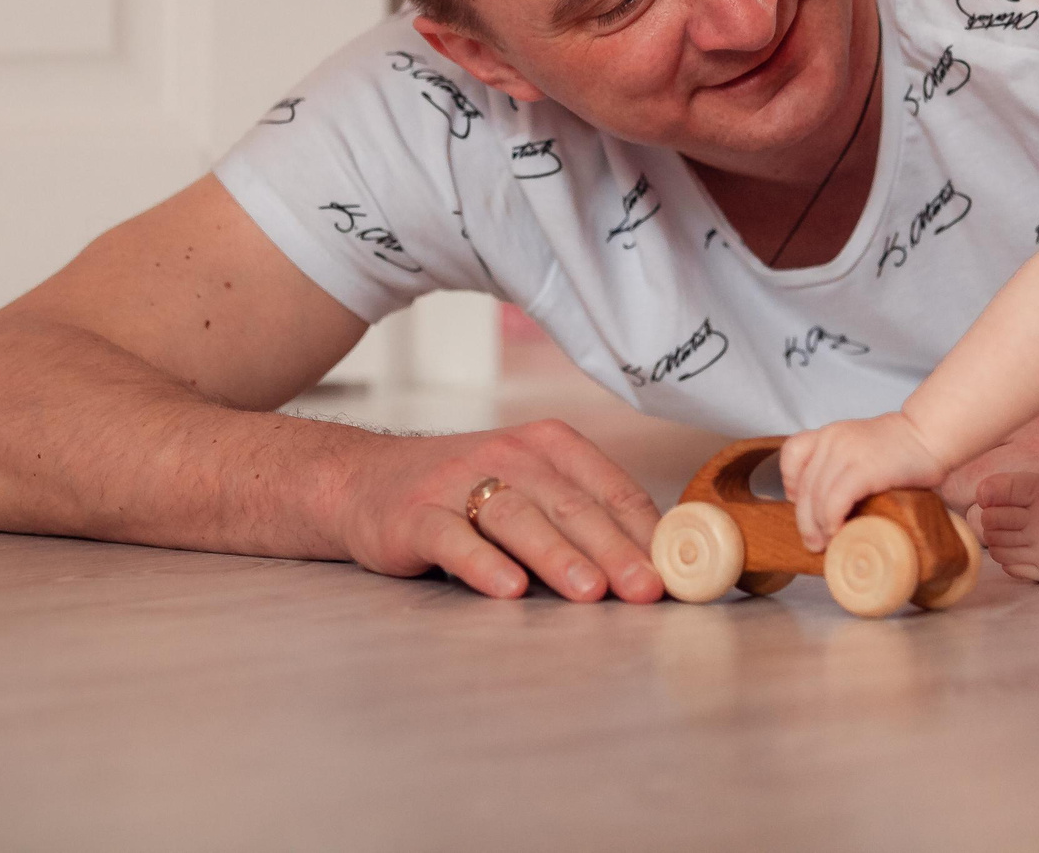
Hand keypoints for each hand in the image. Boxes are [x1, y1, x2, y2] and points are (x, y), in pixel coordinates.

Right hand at [338, 418, 665, 602]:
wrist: (363, 481)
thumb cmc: (464, 493)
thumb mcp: (529, 488)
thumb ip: (582, 518)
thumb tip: (654, 567)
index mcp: (550, 445)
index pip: (610, 489)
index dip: (645, 533)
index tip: (675, 573)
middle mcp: (509, 456)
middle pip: (572, 506)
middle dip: (614, 551)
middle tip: (646, 590)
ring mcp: (460, 482)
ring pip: (519, 519)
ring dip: (558, 557)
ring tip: (590, 592)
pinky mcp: (416, 515)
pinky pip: (454, 539)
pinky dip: (483, 564)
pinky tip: (508, 589)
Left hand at [780, 412, 948, 550]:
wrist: (931, 435)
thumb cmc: (903, 451)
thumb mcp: (861, 450)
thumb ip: (842, 469)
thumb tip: (828, 510)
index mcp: (830, 434)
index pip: (792, 454)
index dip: (790, 483)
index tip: (801, 505)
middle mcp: (832, 439)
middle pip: (803, 485)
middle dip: (805, 520)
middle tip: (813, 542)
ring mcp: (846, 452)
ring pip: (816, 497)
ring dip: (818, 526)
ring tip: (828, 542)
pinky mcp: (863, 468)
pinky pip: (834, 500)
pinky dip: (832, 520)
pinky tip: (840, 531)